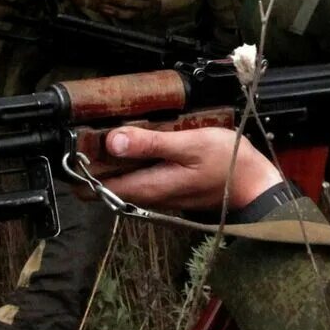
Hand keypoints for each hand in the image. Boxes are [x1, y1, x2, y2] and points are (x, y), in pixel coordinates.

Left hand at [92, 126, 281, 213]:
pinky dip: (131, 162)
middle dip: (93, 163)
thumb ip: (150, 144)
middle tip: (88, 133)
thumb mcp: (188, 145)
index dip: (79, 171)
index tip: (73, 146)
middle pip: (106, 185)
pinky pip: (139, 177)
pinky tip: (135, 142)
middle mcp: (148, 196)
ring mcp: (159, 195)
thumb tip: (112, 141)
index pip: (96, 189)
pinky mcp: (169, 189)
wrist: (256, 185)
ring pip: (123, 180)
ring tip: (106, 133)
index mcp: (148, 187)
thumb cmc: (227, 164)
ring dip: (112, 161)